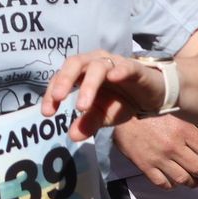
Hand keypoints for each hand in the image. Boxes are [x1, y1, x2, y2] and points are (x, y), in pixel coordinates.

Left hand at [41, 50, 172, 141]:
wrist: (151, 95)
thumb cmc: (121, 100)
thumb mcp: (103, 115)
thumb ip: (88, 123)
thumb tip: (72, 136)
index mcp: (83, 72)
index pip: (62, 78)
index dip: (51, 93)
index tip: (47, 113)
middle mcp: (95, 62)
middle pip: (75, 63)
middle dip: (65, 80)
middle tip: (58, 98)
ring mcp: (115, 63)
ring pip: (97, 66)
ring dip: (89, 85)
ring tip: (82, 106)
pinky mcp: (134, 68)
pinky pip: (126, 66)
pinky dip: (119, 71)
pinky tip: (114, 78)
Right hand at [115, 116, 197, 189]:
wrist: (123, 108)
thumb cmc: (148, 107)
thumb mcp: (172, 111)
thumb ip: (188, 123)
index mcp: (182, 130)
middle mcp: (173, 146)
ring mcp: (159, 158)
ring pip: (182, 179)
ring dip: (191, 183)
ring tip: (194, 182)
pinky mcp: (146, 166)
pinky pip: (163, 183)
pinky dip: (170, 186)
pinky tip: (173, 182)